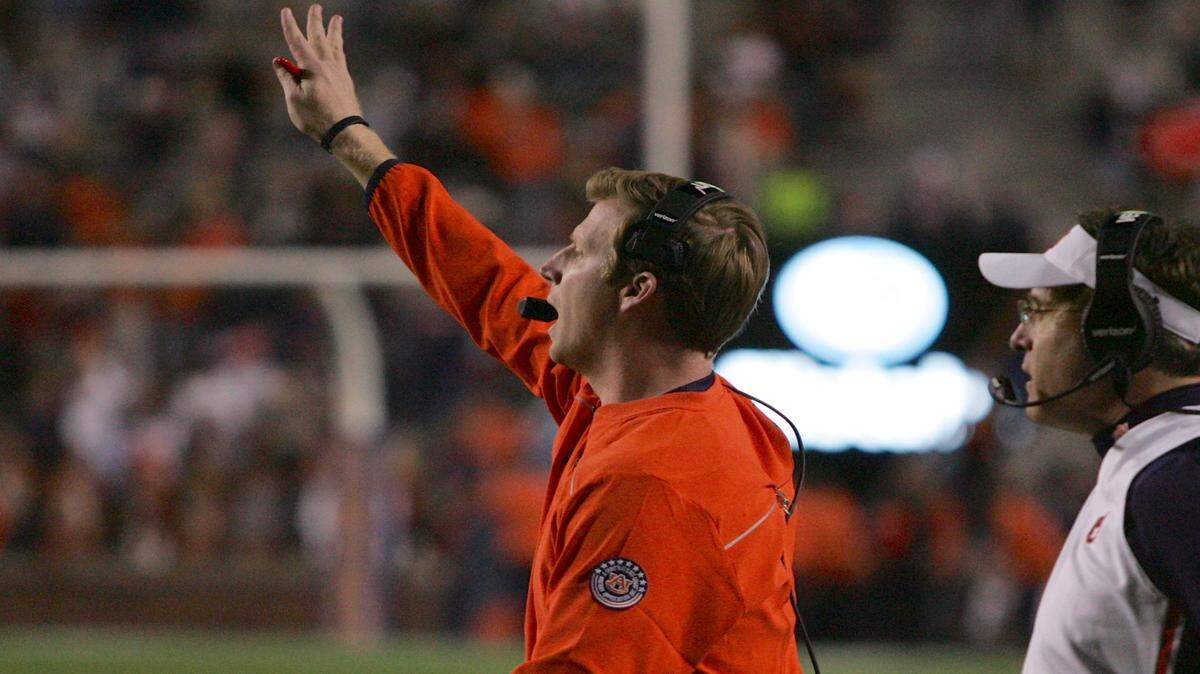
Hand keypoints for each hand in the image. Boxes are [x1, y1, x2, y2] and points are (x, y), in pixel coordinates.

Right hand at [273, 5, 362, 140]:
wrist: (344, 130)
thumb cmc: (316, 118)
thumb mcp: (294, 99)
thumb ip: (287, 78)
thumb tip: (279, 61)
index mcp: (311, 67)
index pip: (297, 41)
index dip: (290, 26)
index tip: (286, 11)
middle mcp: (327, 65)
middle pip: (320, 38)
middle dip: (316, 21)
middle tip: (316, 7)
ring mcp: (339, 72)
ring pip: (335, 45)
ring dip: (334, 31)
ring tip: (337, 19)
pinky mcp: (346, 81)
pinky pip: (341, 57)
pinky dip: (338, 48)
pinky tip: (338, 48)